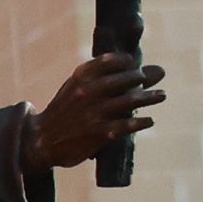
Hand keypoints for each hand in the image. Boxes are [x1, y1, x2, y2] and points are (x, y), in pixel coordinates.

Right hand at [23, 53, 164, 170]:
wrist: (41, 140)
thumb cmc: (66, 110)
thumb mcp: (77, 88)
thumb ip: (107, 78)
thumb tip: (156, 70)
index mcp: (80, 76)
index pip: (111, 61)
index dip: (127, 62)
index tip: (133, 65)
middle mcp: (87, 92)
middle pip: (125, 80)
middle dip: (140, 78)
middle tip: (149, 80)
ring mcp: (94, 113)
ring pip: (130, 101)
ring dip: (149, 97)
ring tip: (161, 95)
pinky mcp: (99, 133)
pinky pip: (127, 125)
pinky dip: (141, 122)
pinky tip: (149, 120)